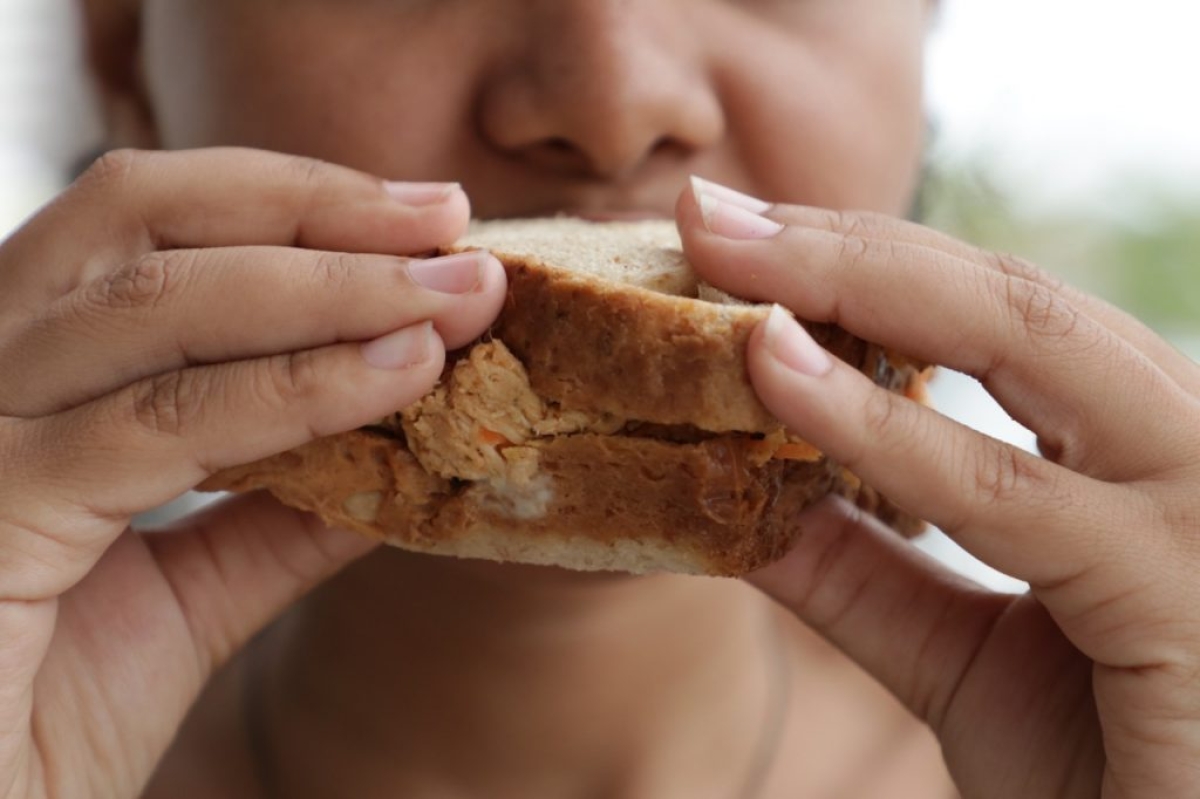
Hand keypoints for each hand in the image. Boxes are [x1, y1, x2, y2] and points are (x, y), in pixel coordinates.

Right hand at [0, 148, 505, 796]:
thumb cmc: (45, 712)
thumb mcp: (189, 590)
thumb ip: (284, 509)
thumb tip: (409, 443)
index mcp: (18, 368)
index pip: (148, 223)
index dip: (293, 200)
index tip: (430, 217)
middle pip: (141, 219)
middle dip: (320, 213)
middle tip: (456, 232)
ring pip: (158, 306)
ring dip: (333, 290)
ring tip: (457, 299)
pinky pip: (158, 427)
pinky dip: (294, 391)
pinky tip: (399, 377)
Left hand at [679, 178, 1199, 796]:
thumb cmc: (1106, 770)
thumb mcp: (960, 654)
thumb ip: (862, 571)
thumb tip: (736, 495)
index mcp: (1142, 450)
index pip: (999, 316)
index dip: (866, 266)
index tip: (741, 233)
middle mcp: (1191, 449)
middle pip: (1013, 298)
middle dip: (849, 246)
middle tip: (712, 211)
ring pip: (1028, 344)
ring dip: (857, 288)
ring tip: (726, 258)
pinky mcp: (1185, 593)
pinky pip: (1009, 496)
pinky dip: (884, 428)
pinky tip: (776, 373)